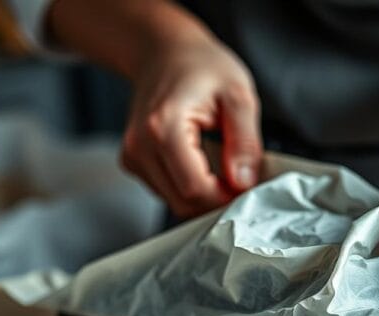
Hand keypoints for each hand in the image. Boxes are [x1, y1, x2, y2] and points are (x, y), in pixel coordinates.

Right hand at [120, 31, 262, 217]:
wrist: (163, 52)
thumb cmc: (201, 65)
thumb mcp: (238, 95)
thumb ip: (244, 142)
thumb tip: (243, 182)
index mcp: (164, 127)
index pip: (195, 189)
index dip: (225, 196)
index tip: (246, 185)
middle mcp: (140, 146)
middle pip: (182, 202)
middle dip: (215, 198)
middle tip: (238, 176)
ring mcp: (132, 156)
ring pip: (174, 201)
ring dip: (202, 193)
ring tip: (218, 161)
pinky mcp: (132, 162)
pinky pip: (165, 191)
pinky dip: (187, 185)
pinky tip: (199, 161)